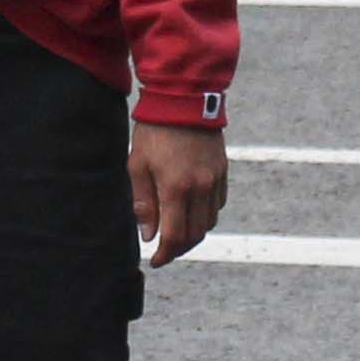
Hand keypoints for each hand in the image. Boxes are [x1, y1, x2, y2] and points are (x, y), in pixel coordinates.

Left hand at [129, 121, 225, 266]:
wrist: (182, 100)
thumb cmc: (154, 132)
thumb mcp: (137, 165)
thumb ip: (144, 202)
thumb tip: (149, 234)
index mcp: (176, 187)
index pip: (174, 236)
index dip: (165, 254)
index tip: (156, 260)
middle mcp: (200, 187)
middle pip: (195, 234)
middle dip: (179, 249)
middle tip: (165, 251)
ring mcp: (214, 179)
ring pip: (209, 222)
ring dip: (194, 234)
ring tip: (177, 234)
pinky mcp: (222, 171)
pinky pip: (218, 204)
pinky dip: (206, 216)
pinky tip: (192, 213)